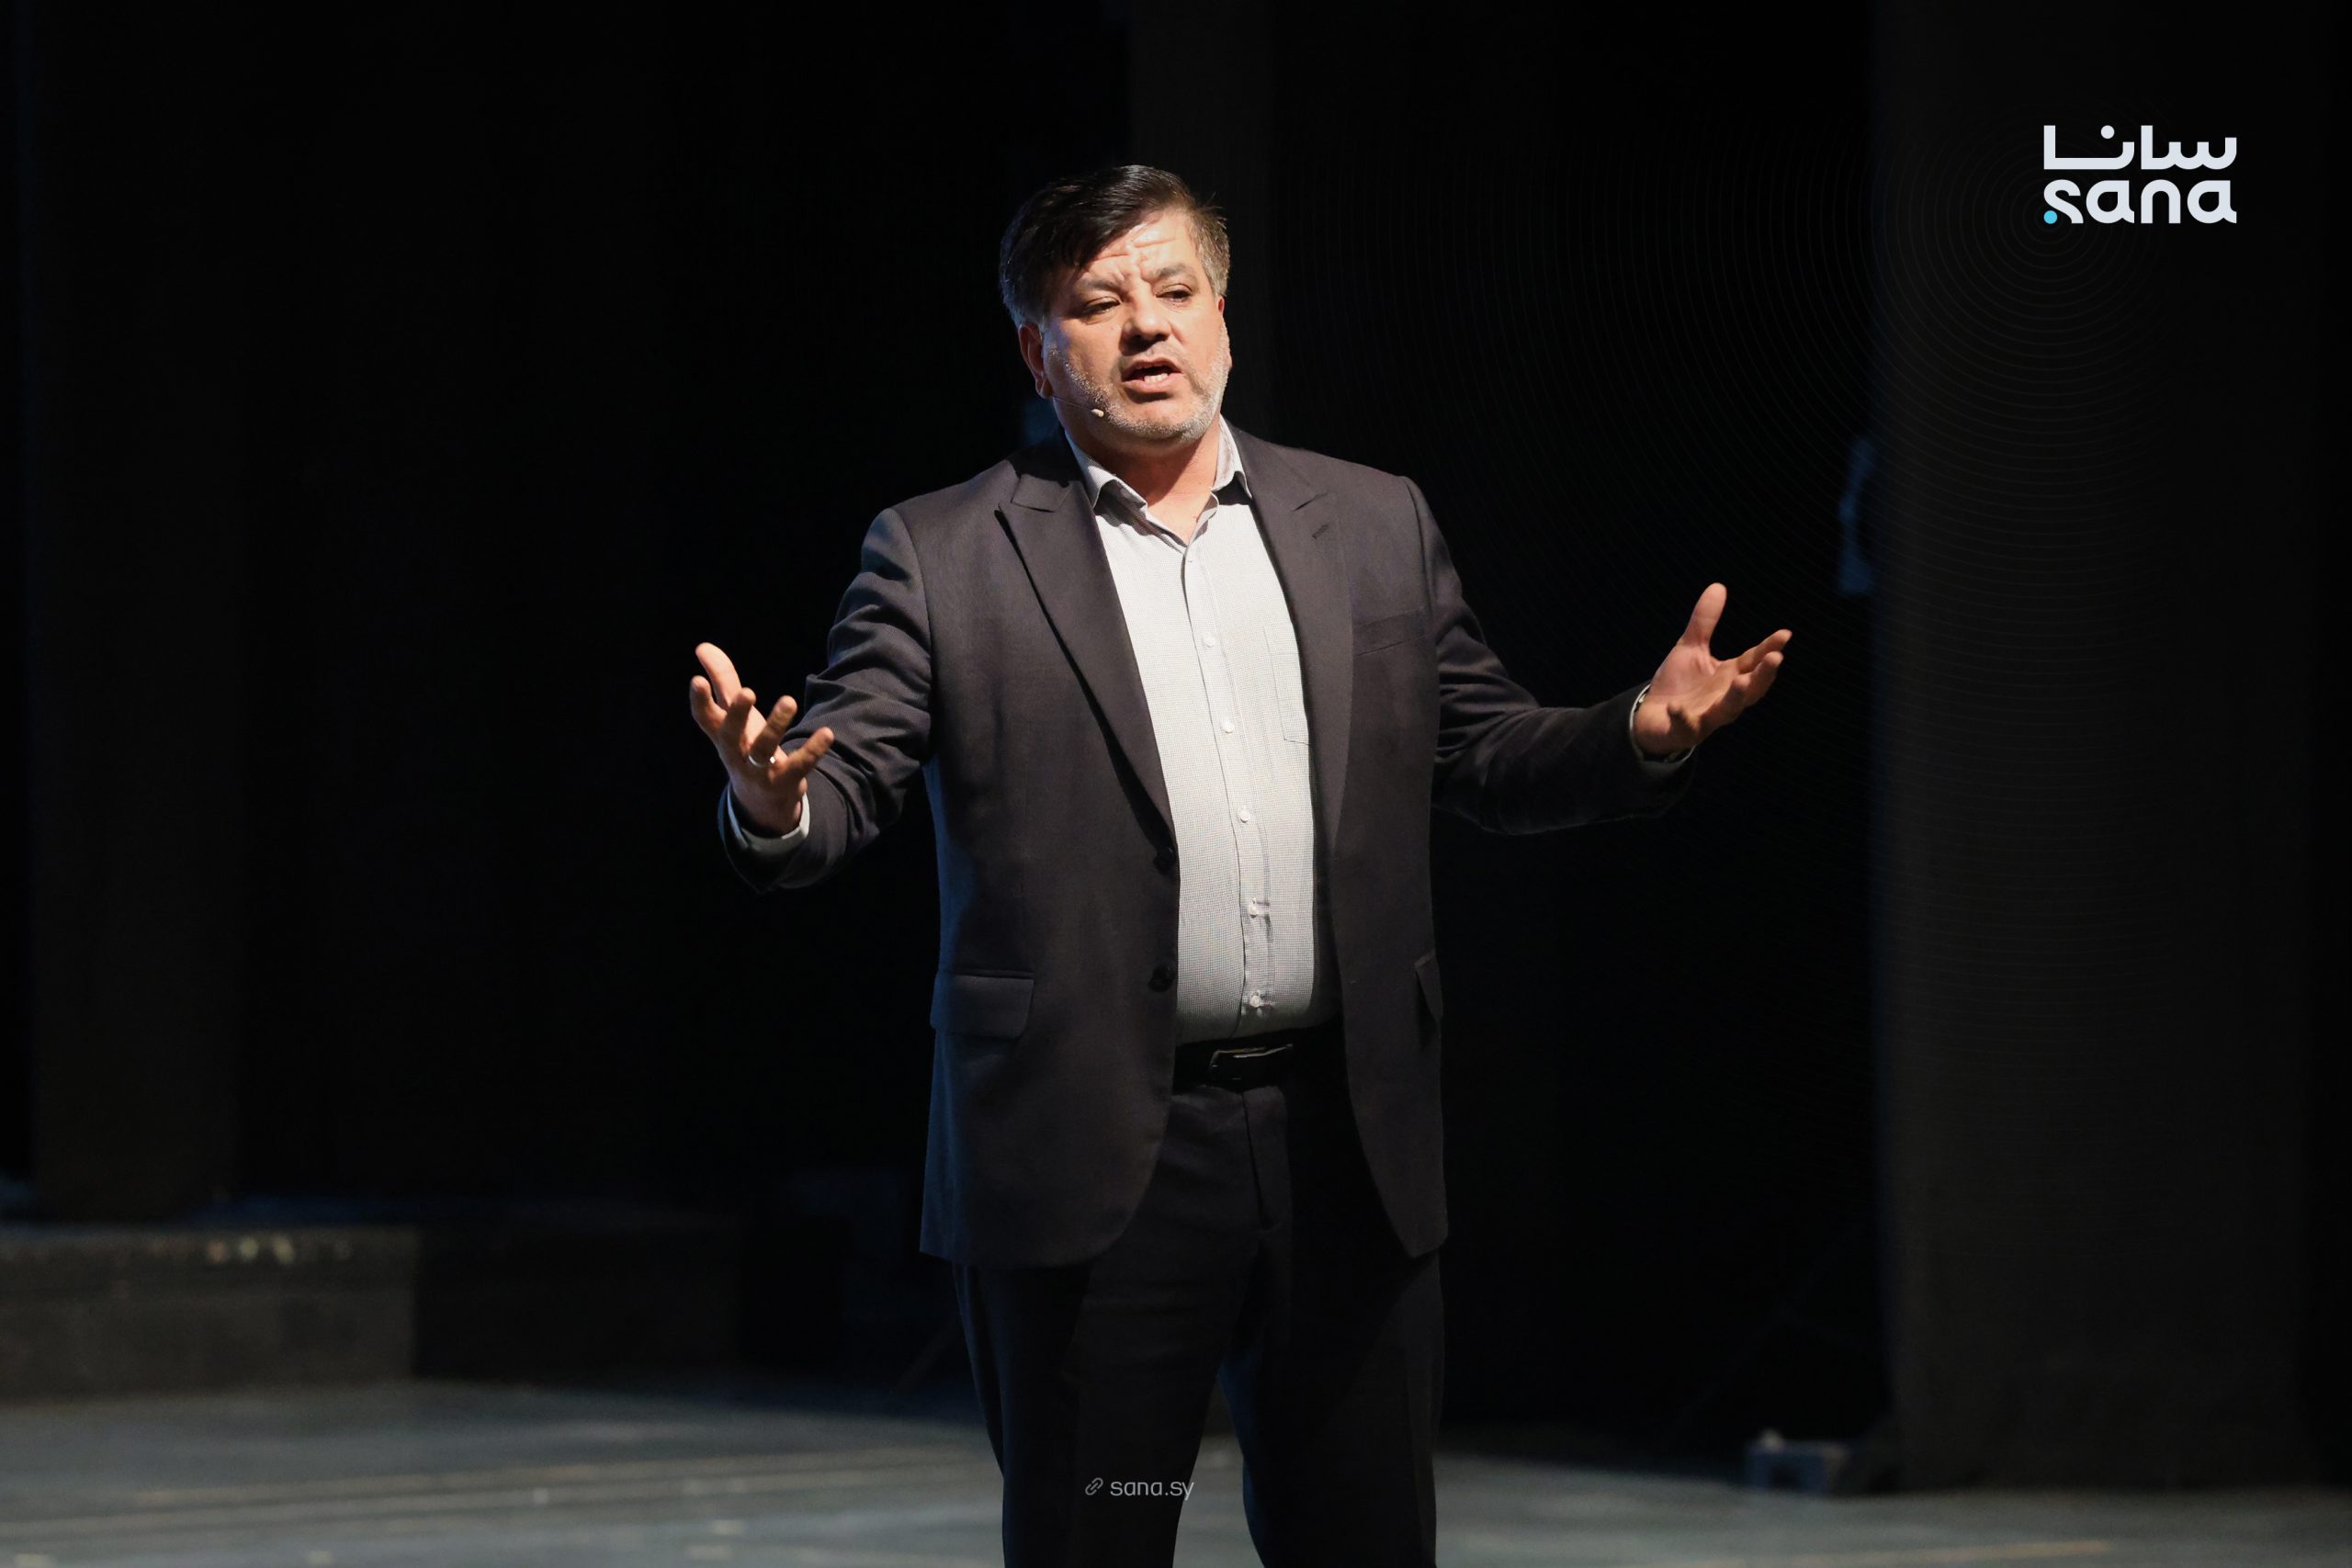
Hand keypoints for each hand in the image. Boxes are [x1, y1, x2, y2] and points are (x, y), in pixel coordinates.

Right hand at [688, 642, 834, 833]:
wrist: (761, 800)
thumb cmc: (744, 745)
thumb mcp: (733, 716)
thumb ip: (722, 680)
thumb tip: (703, 647)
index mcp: (722, 735)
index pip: (704, 718)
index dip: (699, 701)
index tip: (697, 680)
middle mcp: (736, 753)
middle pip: (731, 735)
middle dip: (737, 714)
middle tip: (747, 692)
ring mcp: (758, 770)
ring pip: (764, 749)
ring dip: (776, 725)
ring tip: (788, 700)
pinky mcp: (784, 781)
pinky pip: (799, 766)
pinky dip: (812, 750)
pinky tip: (827, 733)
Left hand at [1633, 583, 1790, 755]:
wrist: (1652, 718)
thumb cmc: (1679, 684)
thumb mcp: (1691, 648)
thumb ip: (1704, 622)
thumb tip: (1718, 586)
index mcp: (1730, 676)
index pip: (1754, 661)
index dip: (1769, 648)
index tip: (1786, 634)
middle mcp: (1724, 697)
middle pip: (1751, 688)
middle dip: (1764, 675)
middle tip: (1776, 658)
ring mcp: (1707, 716)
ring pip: (1728, 710)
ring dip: (1736, 697)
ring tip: (1741, 680)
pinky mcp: (1684, 731)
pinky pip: (1686, 726)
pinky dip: (1682, 718)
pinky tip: (1676, 708)